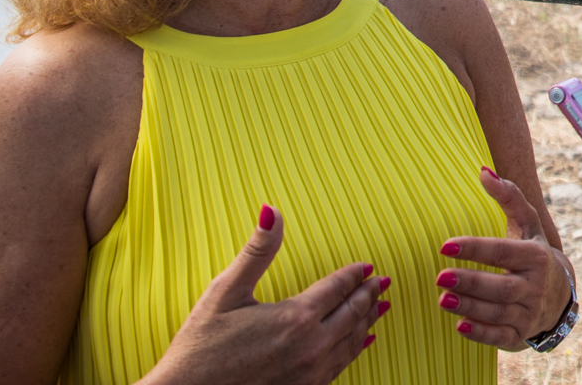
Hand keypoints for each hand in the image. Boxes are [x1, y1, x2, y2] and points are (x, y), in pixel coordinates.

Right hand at [146, 206, 387, 384]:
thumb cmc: (199, 348)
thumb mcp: (225, 292)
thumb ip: (257, 252)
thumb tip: (271, 212)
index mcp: (296, 317)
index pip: (338, 288)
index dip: (354, 275)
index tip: (367, 266)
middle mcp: (311, 346)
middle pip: (353, 313)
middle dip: (369, 294)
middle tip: (382, 281)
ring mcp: (310, 372)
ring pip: (351, 340)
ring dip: (368, 320)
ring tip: (381, 306)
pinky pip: (340, 365)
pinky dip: (355, 348)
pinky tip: (361, 341)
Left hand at [436, 166, 575, 350]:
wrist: (559, 295)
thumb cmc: (533, 253)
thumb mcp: (527, 225)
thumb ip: (508, 196)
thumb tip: (482, 172)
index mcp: (535, 257)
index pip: (502, 252)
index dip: (475, 248)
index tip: (445, 245)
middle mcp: (536, 286)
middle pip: (501, 287)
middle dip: (471, 282)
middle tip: (440, 276)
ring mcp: (529, 312)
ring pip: (497, 312)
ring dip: (469, 306)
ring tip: (442, 298)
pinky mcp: (520, 334)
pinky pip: (500, 337)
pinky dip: (481, 333)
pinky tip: (460, 325)